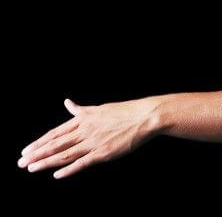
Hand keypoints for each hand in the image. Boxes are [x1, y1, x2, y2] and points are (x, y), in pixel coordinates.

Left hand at [17, 98, 159, 178]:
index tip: (26, 150)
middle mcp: (85, 130)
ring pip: (65, 154)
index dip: (39, 142)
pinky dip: (69, 169)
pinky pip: (82, 162)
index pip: (55, 133)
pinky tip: (57, 175)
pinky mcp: (104, 153)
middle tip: (21, 162)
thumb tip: (67, 103)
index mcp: (83, 120)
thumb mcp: (98, 108)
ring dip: (47, 161)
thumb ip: (80, 110)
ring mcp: (94, 142)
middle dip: (37, 153)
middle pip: (56, 144)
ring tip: (32, 168)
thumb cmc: (124, 112)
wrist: (144, 117)